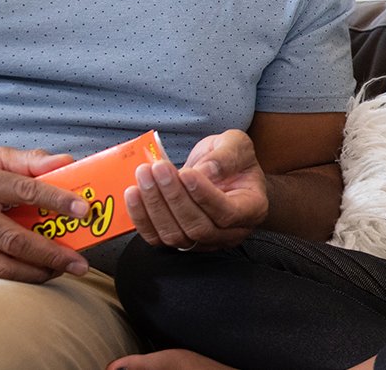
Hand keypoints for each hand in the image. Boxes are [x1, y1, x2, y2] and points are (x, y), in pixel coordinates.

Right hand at [0, 147, 90, 281]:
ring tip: (62, 271)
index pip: (23, 190)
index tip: (84, 211)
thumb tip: (67, 162)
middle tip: (79, 261)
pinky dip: (14, 281)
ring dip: (35, 273)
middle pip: (12, 239)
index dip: (56, 201)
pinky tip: (35, 275)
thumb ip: (30, 160)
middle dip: (51, 253)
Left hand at [125, 130, 266, 251]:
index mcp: (252, 208)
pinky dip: (141, 218)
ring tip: (143, 176)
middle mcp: (230, 232)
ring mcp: (203, 242)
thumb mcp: (237, 145)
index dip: (204, 195)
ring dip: (154, 205)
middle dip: (173, 197)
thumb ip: (226, 155)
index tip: (185, 172)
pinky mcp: (179, 241)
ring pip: (175, 235)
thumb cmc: (233, 160)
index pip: (227, 212)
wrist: (223, 173)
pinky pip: (157, 239)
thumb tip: (205, 172)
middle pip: (198, 227)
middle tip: (157, 168)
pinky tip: (133, 194)